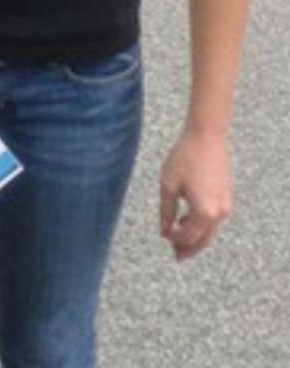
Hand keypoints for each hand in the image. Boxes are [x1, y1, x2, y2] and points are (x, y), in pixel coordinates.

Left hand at [159, 128, 232, 260]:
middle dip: (189, 248)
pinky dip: (202, 224)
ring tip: (180, 238)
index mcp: (204, 213)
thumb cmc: (185, 157)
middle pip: (203, 239)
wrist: (207, 137)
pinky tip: (188, 220)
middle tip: (177, 255)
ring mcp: (225, 206)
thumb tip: (164, 231)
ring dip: (195, 236)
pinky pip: (214, 219)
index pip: (188, 237)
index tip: (164, 237)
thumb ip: (166, 211)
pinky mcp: (227, 197)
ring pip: (210, 230)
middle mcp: (219, 213)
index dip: (175, 240)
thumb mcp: (169, 185)